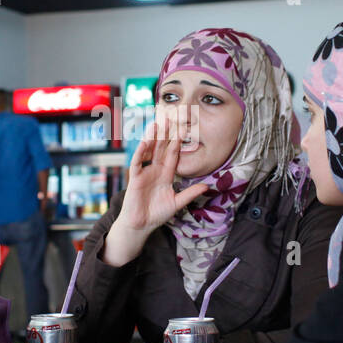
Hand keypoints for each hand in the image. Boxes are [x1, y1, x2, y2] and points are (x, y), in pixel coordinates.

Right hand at [102, 115, 207, 266]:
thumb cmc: (156, 214)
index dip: (178, 142)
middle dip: (166, 134)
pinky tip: (145, 142)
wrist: (140, 225)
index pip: (173, 154)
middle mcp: (155, 170)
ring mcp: (145, 172)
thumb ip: (190, 194)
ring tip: (157, 124)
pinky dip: (141, 152)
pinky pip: (138, 162)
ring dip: (153, 138)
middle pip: (161, 148)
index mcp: (166, 174)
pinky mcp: (135, 178)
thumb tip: (207, 186)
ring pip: (149, 151)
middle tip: (171, 117)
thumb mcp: (177, 203)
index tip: (184, 128)